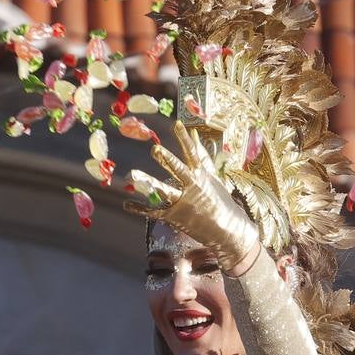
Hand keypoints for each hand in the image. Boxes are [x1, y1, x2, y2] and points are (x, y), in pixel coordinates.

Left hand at [123, 120, 258, 271]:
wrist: (228, 229)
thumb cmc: (221, 201)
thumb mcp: (214, 177)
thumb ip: (202, 155)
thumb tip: (196, 134)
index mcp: (201, 175)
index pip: (192, 153)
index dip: (185, 139)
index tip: (177, 124)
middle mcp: (192, 186)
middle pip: (178, 170)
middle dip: (167, 160)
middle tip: (155, 149)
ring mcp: (183, 202)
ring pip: (163, 190)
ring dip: (148, 182)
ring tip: (132, 175)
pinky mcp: (174, 216)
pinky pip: (154, 212)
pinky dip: (139, 209)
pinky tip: (127, 204)